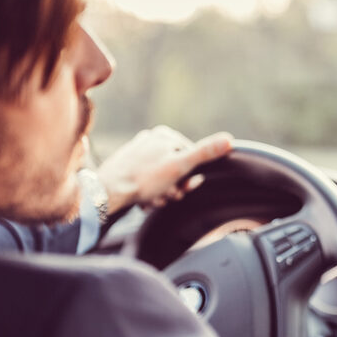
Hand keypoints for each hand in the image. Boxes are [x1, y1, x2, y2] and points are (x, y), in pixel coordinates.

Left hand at [97, 126, 232, 214]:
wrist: (107, 192)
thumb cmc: (144, 179)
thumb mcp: (180, 166)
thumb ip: (205, 153)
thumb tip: (229, 139)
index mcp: (164, 136)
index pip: (191, 158)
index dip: (190, 177)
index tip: (183, 188)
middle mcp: (150, 140)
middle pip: (176, 169)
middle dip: (174, 188)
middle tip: (165, 196)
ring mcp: (138, 154)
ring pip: (162, 178)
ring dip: (162, 194)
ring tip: (152, 200)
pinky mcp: (128, 167)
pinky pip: (147, 182)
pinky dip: (148, 193)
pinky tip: (143, 201)